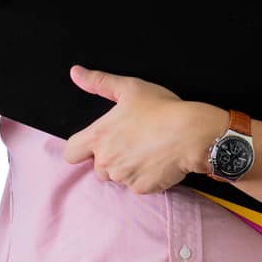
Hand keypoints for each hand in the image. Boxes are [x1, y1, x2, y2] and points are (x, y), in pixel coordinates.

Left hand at [62, 66, 223, 194]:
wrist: (191, 134)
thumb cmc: (161, 109)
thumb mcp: (129, 88)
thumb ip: (98, 82)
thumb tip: (75, 73)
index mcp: (98, 137)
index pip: (71, 153)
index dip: (80, 149)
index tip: (95, 143)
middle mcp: (106, 161)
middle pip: (97, 167)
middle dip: (109, 158)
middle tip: (130, 142)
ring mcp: (123, 177)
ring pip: (117, 177)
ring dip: (126, 167)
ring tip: (146, 149)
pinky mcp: (141, 188)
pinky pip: (137, 185)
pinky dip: (144, 176)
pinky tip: (157, 160)